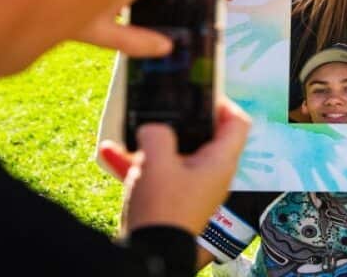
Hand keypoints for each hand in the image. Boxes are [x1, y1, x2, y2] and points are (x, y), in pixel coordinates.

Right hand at [100, 96, 250, 234]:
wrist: (149, 254)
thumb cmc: (162, 209)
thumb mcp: (157, 161)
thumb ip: (156, 132)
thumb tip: (152, 127)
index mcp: (219, 162)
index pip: (238, 123)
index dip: (223, 103)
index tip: (200, 93)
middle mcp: (210, 174)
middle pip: (204, 134)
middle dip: (179, 119)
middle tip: (163, 104)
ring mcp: (191, 187)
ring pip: (175, 153)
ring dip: (152, 140)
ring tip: (132, 126)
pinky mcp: (171, 198)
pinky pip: (156, 172)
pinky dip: (137, 162)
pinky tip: (109, 151)